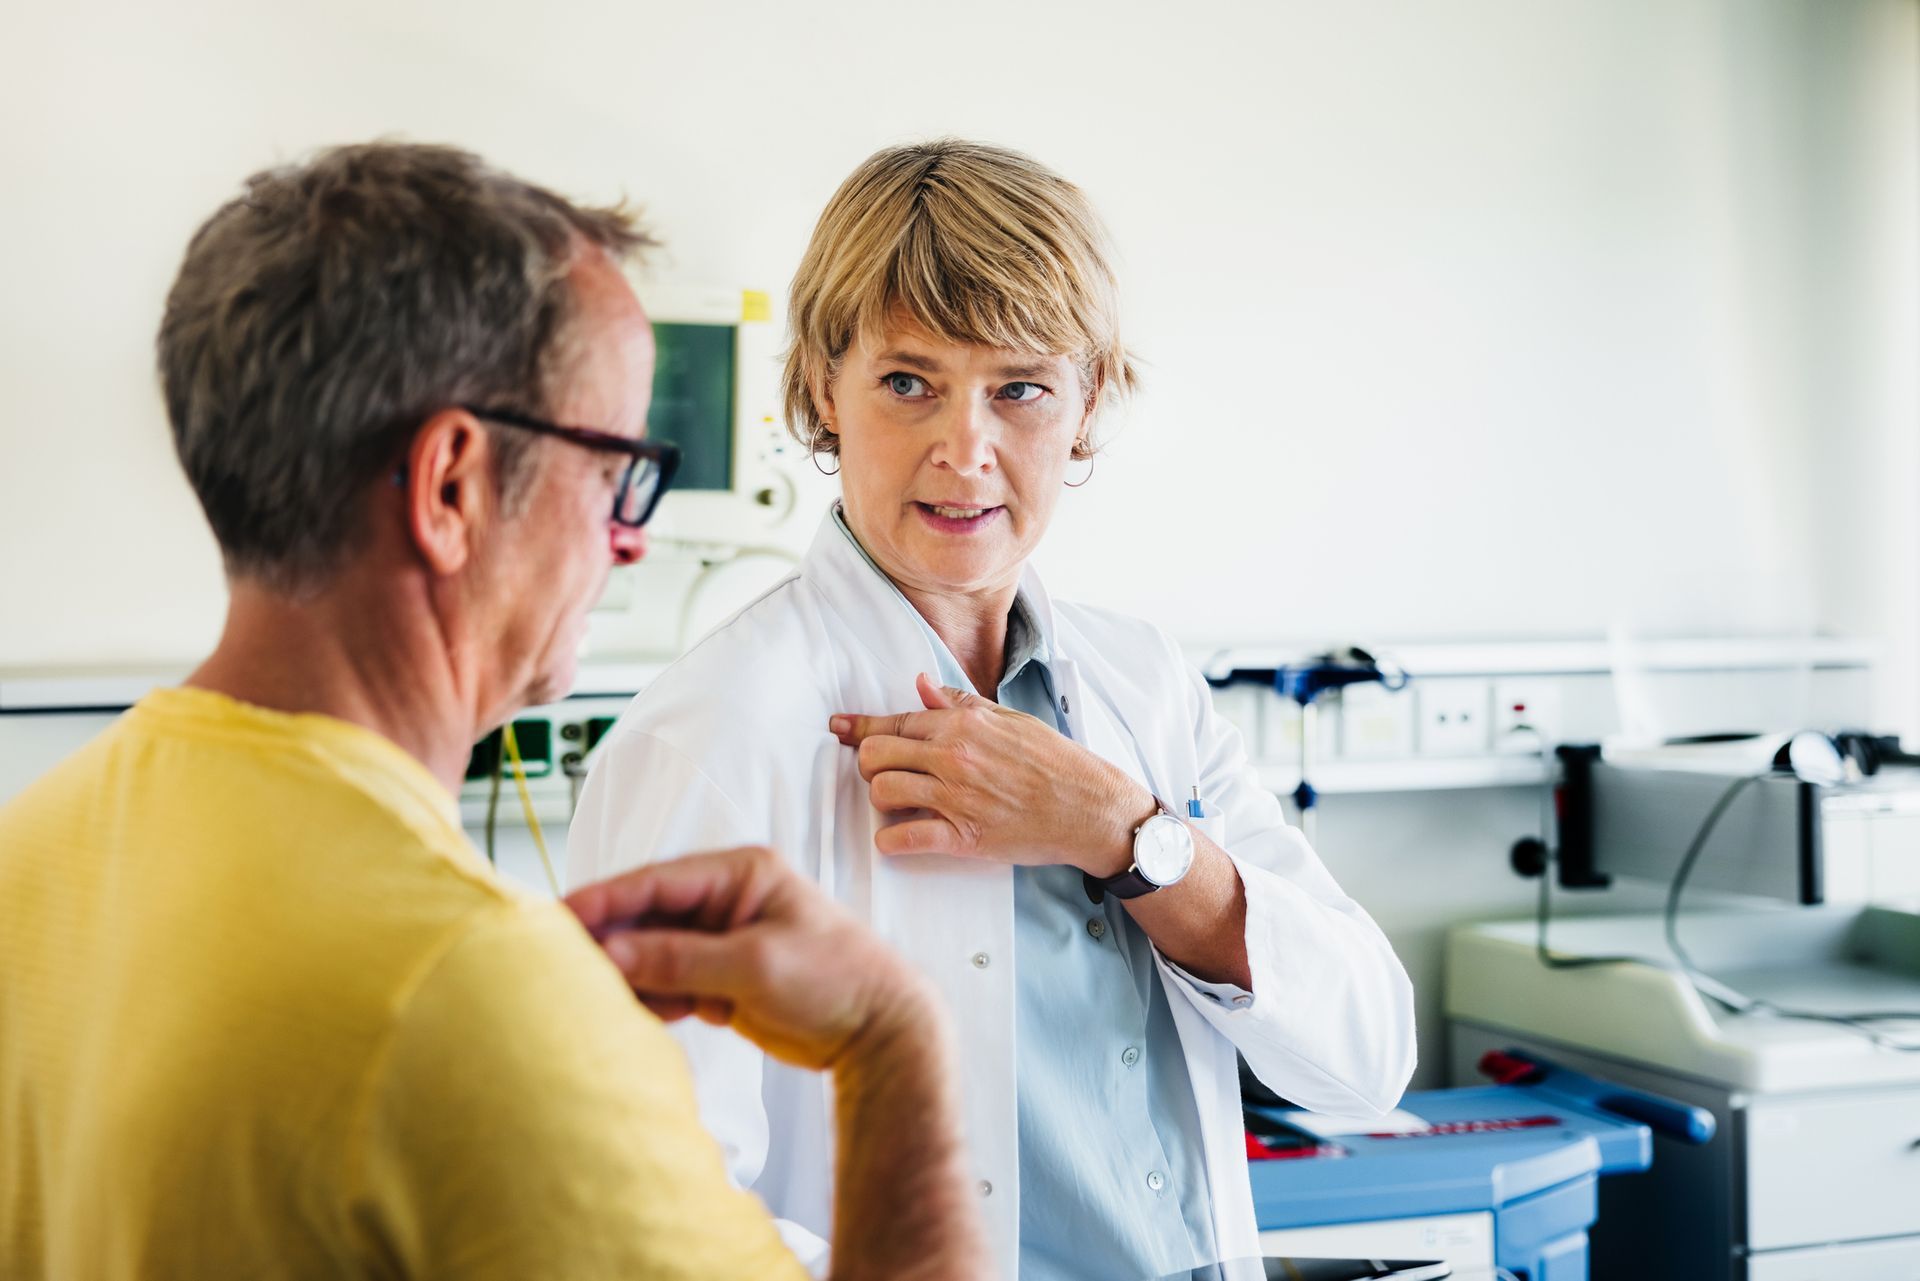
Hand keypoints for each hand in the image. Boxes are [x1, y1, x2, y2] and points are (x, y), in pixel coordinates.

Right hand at [564, 846, 930, 1070]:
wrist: (879, 1030)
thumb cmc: (835, 978)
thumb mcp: (755, 965)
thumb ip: (680, 960)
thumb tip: (610, 954)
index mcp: (740, 872)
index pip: (656, 881)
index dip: (604, 899)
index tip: (558, 916)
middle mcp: (726, 900)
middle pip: (646, 916)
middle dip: (608, 940)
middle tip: (559, 963)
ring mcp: (721, 940)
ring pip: (651, 953)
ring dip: (626, 975)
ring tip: (590, 996)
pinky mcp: (720, 978)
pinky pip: (667, 983)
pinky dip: (650, 998)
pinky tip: (634, 1015)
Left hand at [830, 672, 1156, 874]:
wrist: (1089, 806)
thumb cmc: (1054, 762)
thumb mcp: (1009, 720)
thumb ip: (960, 704)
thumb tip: (921, 685)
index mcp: (962, 725)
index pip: (894, 722)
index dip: (858, 727)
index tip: (838, 729)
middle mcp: (953, 757)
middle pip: (874, 756)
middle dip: (869, 765)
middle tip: (885, 774)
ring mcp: (956, 797)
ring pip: (882, 793)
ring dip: (882, 800)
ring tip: (899, 804)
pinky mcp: (964, 836)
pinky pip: (905, 839)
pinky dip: (890, 841)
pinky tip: (896, 838)